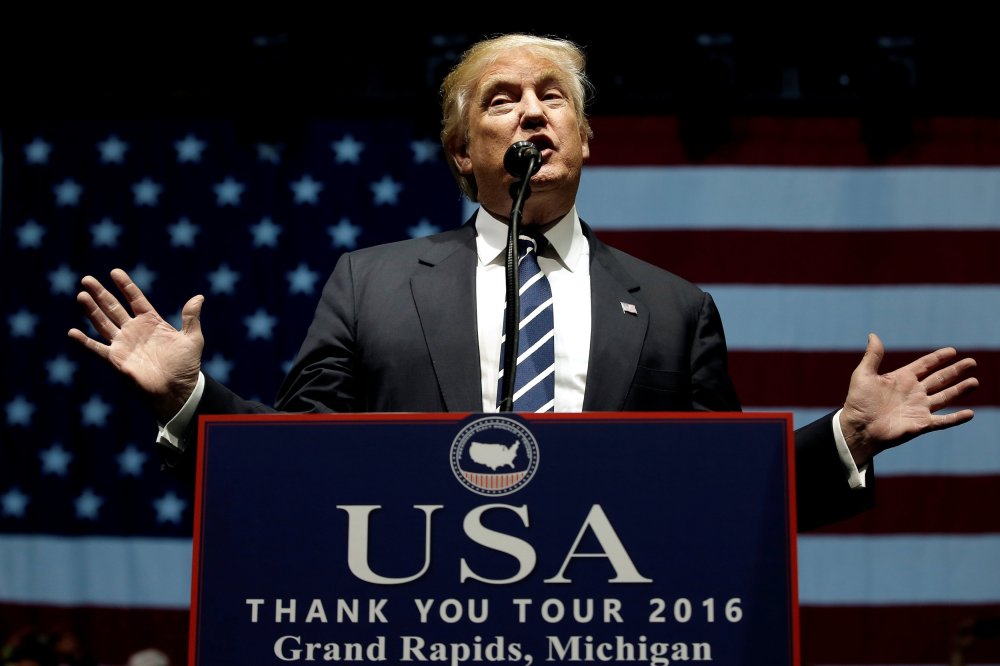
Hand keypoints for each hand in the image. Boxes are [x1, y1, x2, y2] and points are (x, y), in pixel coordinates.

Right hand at [68, 268, 204, 422]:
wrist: (178, 390)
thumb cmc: (186, 366)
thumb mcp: (192, 339)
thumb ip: (191, 318)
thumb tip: (199, 297)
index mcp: (151, 322)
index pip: (135, 299)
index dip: (125, 286)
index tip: (115, 272)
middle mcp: (134, 330)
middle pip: (113, 307)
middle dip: (100, 293)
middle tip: (87, 279)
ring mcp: (123, 344)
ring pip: (103, 323)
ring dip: (91, 310)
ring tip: (81, 295)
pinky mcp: (116, 360)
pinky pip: (97, 349)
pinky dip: (84, 342)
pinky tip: (72, 332)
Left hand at [840, 333, 977, 467]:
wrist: (859, 428)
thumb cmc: (858, 402)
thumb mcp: (864, 374)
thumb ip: (873, 355)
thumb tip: (873, 334)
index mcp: (902, 379)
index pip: (925, 365)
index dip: (938, 358)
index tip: (952, 351)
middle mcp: (913, 392)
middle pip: (939, 379)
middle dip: (955, 370)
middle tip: (971, 362)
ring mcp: (919, 408)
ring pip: (945, 397)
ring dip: (960, 390)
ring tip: (975, 382)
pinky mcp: (922, 424)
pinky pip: (943, 421)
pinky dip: (956, 418)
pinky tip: (970, 414)